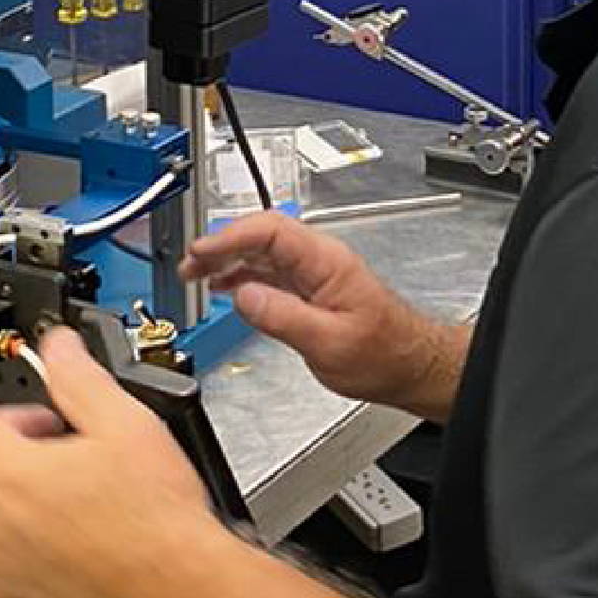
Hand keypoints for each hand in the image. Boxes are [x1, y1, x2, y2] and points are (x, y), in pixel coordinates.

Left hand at [0, 330, 243, 597]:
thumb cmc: (161, 524)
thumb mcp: (128, 425)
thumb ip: (81, 377)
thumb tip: (60, 346)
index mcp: (10, 477)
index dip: (20, 420)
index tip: (52, 430)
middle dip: (15, 469)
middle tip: (70, 473)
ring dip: (10, 521)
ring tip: (71, 519)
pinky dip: (20, 571)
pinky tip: (70, 560)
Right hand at [191, 211, 463, 417]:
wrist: (409, 366)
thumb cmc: (384, 355)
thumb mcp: (329, 343)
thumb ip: (283, 317)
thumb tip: (244, 295)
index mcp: (327, 262)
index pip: (271, 230)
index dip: (231, 236)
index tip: (202, 250)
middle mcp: (320, 261)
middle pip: (262, 236)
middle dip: (221, 246)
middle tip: (189, 264)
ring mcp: (314, 274)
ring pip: (262, 253)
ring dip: (227, 261)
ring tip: (196, 275)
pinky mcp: (310, 290)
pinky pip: (270, 273)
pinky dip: (242, 277)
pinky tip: (225, 287)